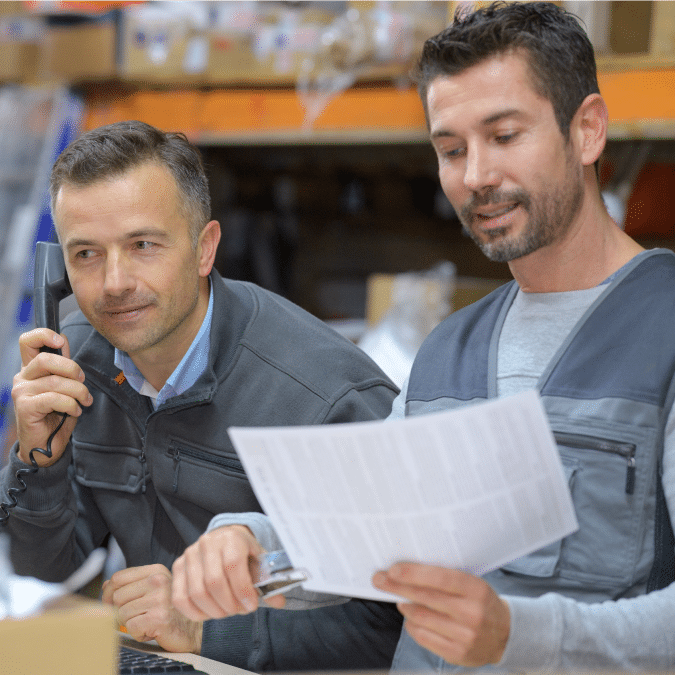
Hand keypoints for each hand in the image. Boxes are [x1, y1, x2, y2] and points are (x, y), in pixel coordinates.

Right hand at [11, 328, 91, 466]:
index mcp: (31, 369)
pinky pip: (55, 398)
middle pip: (46, 359)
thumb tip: (64, 339)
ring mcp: (22, 392)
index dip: (44, 335)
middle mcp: (23, 378)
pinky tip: (75, 411)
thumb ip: (62, 365)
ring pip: (56, 382)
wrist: (46, 445)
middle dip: (72, 368)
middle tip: (82, 381)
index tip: (61, 342)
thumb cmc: (56, 415)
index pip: (28, 341)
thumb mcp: (63, 386)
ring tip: (84, 401)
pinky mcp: (25, 407)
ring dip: (78, 391)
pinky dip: (71, 404)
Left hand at [102, 564, 202, 653]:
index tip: (112, 604)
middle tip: (138, 616)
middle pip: (117, 597)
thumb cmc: (169, 610)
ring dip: (131, 624)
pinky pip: (131, 627)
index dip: (109, 593)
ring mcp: (160, 598)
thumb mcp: (152, 589)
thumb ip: (131, 584)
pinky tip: (152, 630)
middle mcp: (158, 580)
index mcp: (156, 570)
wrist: (192, 630)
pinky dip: (138, 633)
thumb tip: (106, 585)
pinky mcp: (159, 618)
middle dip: (122, 611)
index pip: (118, 578)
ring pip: (121, 614)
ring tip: (148, 622)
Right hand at [172, 525, 285, 621]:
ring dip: (214, 611)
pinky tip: (209, 613)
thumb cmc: (244, 553)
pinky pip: (180, 599)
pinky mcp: (177, 567)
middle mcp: (208, 543)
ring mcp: (190, 554)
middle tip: (239, 610)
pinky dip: (195, 613)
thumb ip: (268, 581)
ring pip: (197, 593)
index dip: (242, 590)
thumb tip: (278, 601)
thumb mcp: (259, 561)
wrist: (225, 538)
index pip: (233, 565)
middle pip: (214, 582)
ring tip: (227, 611)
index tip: (252, 605)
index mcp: (232, 537)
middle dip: (229, 605)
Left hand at [372, 563, 509, 666]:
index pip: (440, 578)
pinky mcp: (458, 654)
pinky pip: (424, 637)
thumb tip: (407, 572)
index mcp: (476, 589)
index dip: (414, 573)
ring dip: (405, 606)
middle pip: (426, 597)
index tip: (393, 570)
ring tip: (398, 599)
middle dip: (398, 587)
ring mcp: (466, 636)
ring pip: (422, 618)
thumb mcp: (471, 584)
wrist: (505, 634)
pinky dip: (412, 625)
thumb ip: (445, 579)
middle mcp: (472, 613)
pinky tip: (410, 618)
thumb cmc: (480, 602)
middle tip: (380, 580)